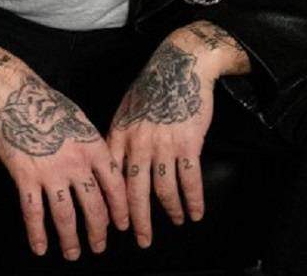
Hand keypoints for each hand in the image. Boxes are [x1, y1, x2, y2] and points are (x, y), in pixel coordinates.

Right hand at [0, 48, 128, 259]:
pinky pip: (33, 212)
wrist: (14, 93)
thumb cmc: (48, 104)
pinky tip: (40, 248)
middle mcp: (75, 162)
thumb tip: (103, 171)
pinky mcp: (25, 176)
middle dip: (98, 231)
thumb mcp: (81, 121)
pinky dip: (37, 233)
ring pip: (65, 215)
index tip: (122, 226)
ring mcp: (50, 171)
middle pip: (93, 206)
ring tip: (73, 254)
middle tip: (99, 247)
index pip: (114, 186)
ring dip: (70, 239)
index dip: (119, 210)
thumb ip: (92, 147)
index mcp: (93, 147)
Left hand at [106, 22, 248, 247]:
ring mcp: (162, 144)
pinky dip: (193, 199)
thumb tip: (112, 163)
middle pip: (135, 192)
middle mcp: (138, 143)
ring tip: (176, 221)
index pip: (111, 178)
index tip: (115, 224)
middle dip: (138, 220)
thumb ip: (119, 136)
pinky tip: (196, 212)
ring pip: (163, 189)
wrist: (179, 66)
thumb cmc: (151, 86)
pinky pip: (189, 179)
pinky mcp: (187, 143)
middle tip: (141, 240)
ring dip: (171, 210)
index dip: (112, 204)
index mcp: (119, 135)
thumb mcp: (125, 109)